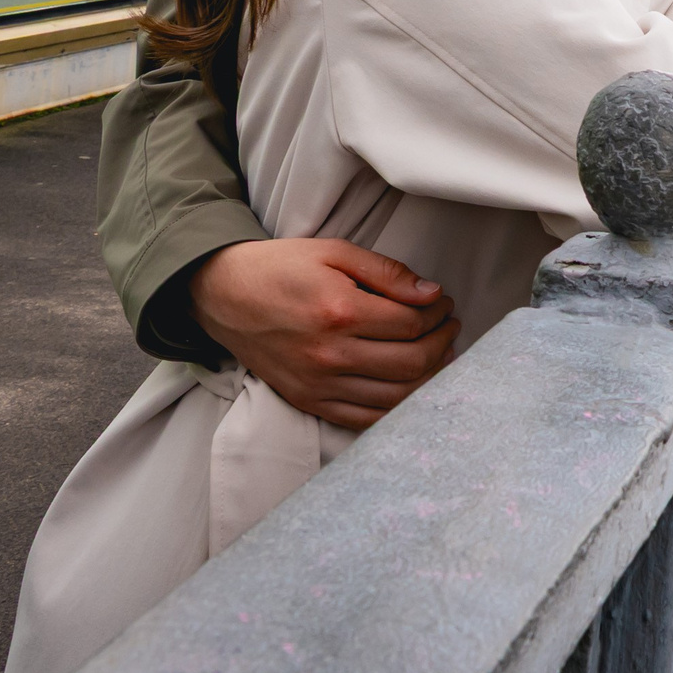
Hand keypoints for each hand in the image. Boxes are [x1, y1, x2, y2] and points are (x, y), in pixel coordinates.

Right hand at [187, 239, 458, 429]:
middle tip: (449, 327)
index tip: (444, 303)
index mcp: (340, 312)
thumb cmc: (280, 268)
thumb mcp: (334, 253)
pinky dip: (396, 407)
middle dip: (442, 344)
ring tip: (438, 354)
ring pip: (395, 397)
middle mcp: (331, 355)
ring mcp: (318, 384)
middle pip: (412, 363)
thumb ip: (387, 273)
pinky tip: (410, 386)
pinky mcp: (308, 401)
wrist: (223, 295)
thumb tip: (432, 293)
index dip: (439, 314)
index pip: (413, 324)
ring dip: (429, 377)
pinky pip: (365, 419)